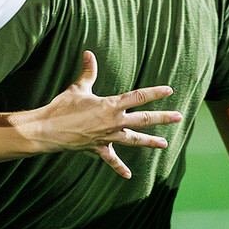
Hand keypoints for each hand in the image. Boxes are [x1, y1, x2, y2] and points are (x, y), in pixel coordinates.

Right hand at [39, 51, 181, 177]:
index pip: (138, 96)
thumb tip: (88, 53)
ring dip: (150, 141)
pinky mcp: (98, 149)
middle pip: (143, 119)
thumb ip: (88, 72)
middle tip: (178, 117)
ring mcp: (107, 137)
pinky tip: (129, 175)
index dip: (154, 92)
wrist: (49, 130)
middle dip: (162, 118)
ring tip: (164, 144)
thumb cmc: (62, 107)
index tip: (169, 90)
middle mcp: (113, 122)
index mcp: (110, 105)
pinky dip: (120, 167)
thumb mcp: (77, 88)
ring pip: (134, 140)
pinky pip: (111, 160)